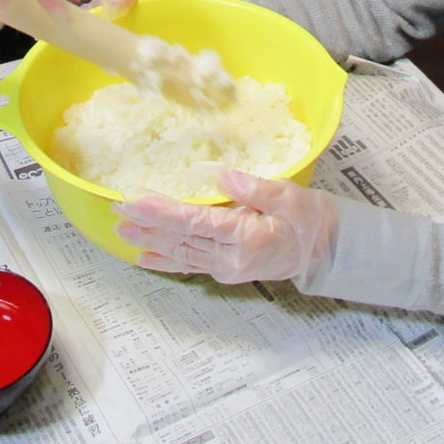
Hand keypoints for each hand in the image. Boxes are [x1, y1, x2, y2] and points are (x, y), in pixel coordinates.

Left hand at [115, 169, 340, 286]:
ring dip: (150, 241)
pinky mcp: (225, 269)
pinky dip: (165, 261)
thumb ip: (254, 188)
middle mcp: (231, 259)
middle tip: (118, 208)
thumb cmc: (310, 220)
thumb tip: (221, 175)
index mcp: (247, 238)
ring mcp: (227, 268)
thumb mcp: (289, 196)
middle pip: (181, 239)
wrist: (326, 252)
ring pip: (181, 254)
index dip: (163, 212)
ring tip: (122, 229)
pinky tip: (143, 257)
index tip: (137, 199)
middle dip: (147, 224)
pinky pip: (190, 265)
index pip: (196, 223)